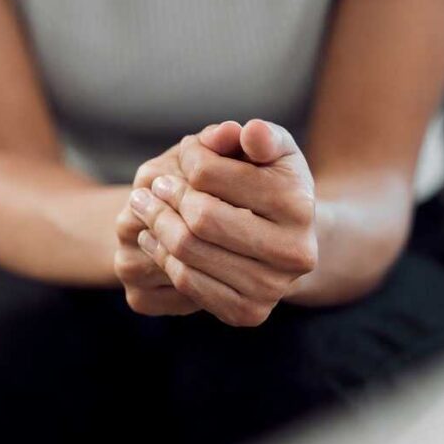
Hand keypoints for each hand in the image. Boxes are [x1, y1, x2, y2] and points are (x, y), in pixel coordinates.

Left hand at [128, 120, 317, 326]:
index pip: (212, 175)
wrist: (289, 242)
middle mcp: (293, 252)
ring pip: (189, 253)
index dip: (190, 158)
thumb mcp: (272, 151)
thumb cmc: (273, 183)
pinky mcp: (249, 313)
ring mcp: (272, 288)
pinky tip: (153, 238)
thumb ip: (259, 136)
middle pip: (201, 218)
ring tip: (144, 207)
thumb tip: (243, 131)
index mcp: (299, 204)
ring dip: (155, 226)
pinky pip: (188, 284)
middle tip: (150, 187)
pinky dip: (162, 257)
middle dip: (166, 197)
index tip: (185, 152)